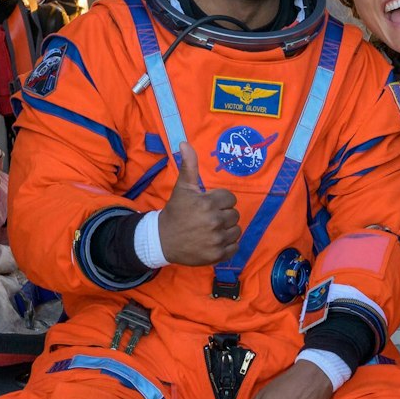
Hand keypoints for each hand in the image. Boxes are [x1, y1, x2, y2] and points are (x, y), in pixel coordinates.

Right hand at [157, 144, 240, 265]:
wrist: (163, 240)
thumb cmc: (176, 212)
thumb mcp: (182, 187)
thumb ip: (189, 165)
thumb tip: (185, 143)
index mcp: (208, 203)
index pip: (230, 199)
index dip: (220, 201)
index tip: (207, 205)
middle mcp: (214, 221)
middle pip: (234, 214)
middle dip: (223, 215)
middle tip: (208, 218)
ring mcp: (216, 240)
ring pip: (237, 230)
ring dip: (227, 230)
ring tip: (211, 230)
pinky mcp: (217, 255)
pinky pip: (235, 247)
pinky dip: (228, 245)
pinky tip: (214, 241)